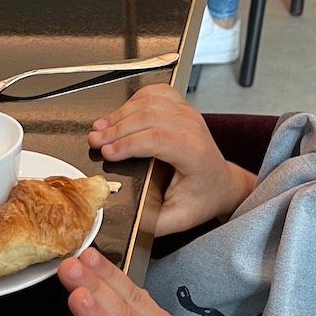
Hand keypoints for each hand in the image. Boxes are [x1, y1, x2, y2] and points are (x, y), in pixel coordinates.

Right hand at [88, 85, 251, 235]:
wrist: (220, 184)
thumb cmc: (202, 198)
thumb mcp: (179, 219)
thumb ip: (152, 223)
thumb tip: (124, 220)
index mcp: (194, 154)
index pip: (159, 139)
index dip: (129, 143)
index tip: (107, 153)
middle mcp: (193, 128)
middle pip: (149, 116)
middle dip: (116, 128)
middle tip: (94, 141)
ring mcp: (188, 114)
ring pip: (149, 101)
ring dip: (120, 113)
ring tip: (100, 128)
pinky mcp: (181, 107)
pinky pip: (155, 93)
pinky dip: (133, 99)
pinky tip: (120, 113)